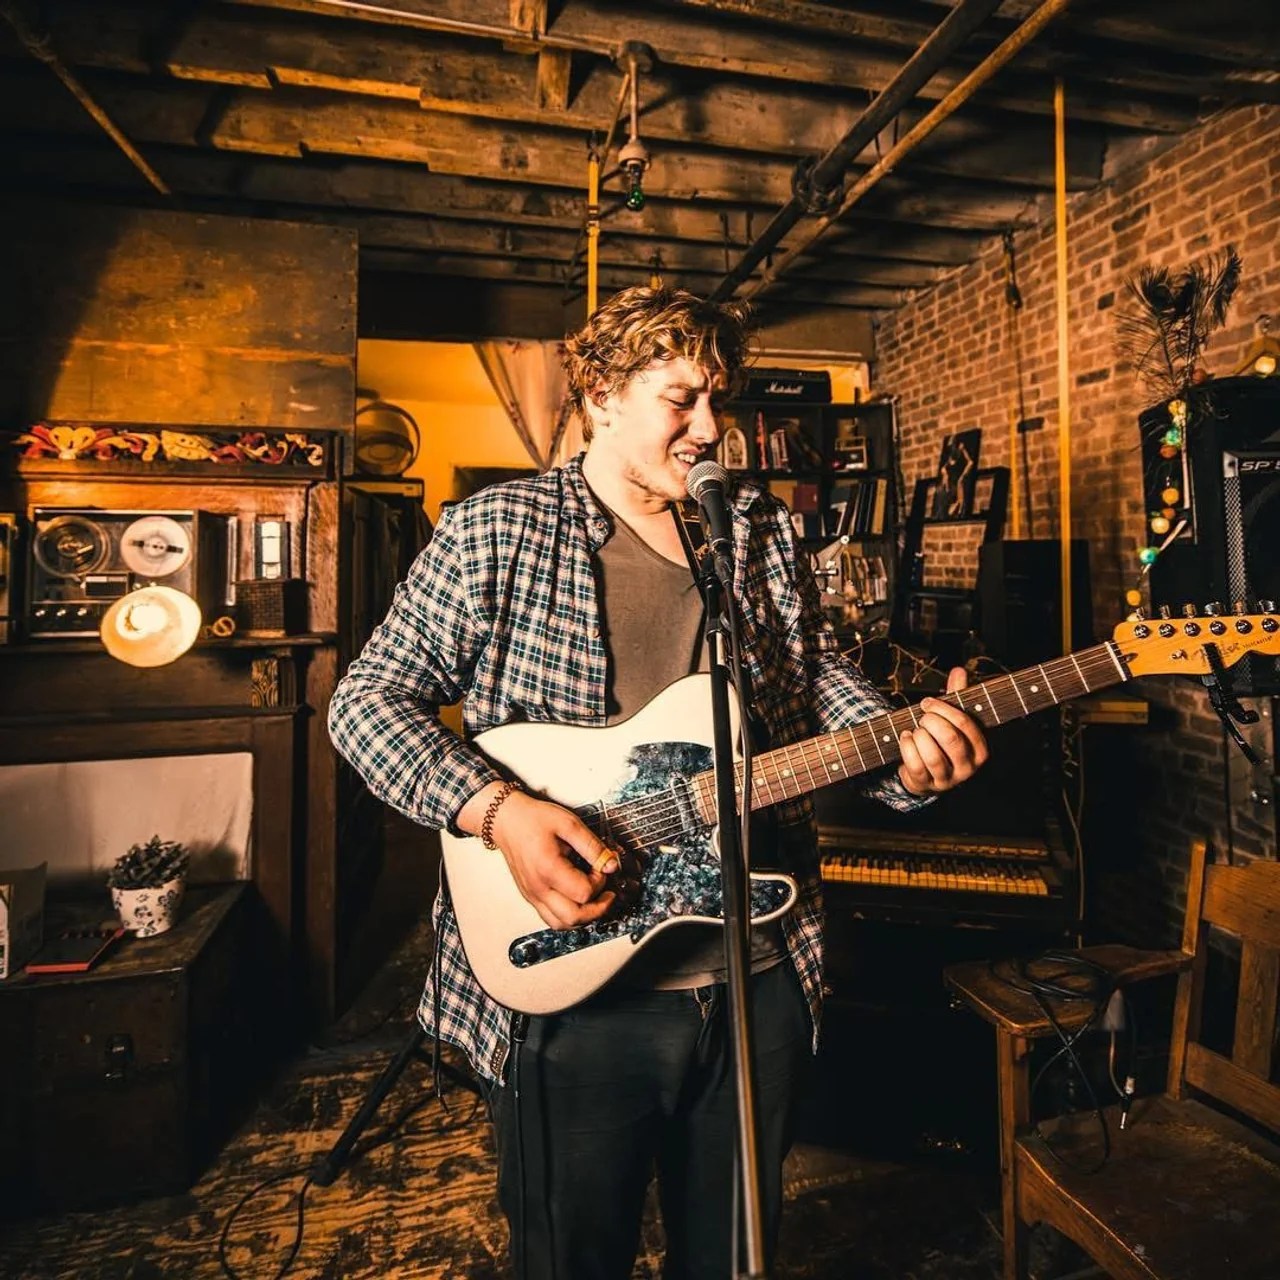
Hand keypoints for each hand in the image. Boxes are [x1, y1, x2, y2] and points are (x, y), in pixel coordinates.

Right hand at [486, 789, 623, 930]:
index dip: (600, 882)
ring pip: (561, 924)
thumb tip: (610, 864)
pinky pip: (550, 918)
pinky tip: (576, 901)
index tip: (601, 867)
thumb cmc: (532, 819)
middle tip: (607, 894)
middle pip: (574, 917)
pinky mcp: (530, 896)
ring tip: (594, 901)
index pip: (584, 892)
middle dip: (598, 908)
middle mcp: (538, 888)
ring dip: (583, 917)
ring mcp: (532, 895)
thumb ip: (592, 845)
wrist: (506, 820)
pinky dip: (568, 915)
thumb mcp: (568, 824)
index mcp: (548, 869)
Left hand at [897, 666, 988, 796]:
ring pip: (933, 756)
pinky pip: (916, 766)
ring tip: (914, 730)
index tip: (927, 703)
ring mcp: (947, 779)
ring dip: (919, 737)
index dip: (943, 709)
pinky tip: (905, 737)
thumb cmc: (941, 741)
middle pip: (950, 739)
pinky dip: (907, 748)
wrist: (925, 773)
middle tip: (922, 717)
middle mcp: (967, 767)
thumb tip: (959, 671)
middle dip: (931, 722)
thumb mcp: (951, 719)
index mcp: (980, 749)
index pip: (965, 724)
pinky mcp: (926, 785)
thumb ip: (956, 696)